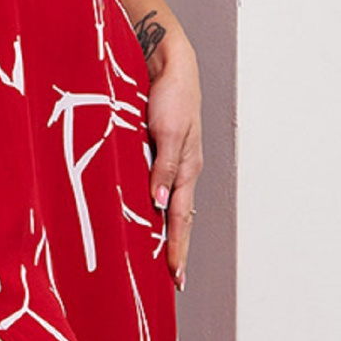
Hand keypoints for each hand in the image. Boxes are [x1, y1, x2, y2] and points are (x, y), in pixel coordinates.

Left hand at [136, 8, 202, 292]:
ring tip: (165, 259)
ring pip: (172, 204)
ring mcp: (175, 160)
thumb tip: (159, 205)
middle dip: (178, 249)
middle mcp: (184, 169)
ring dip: (168, 232)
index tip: (176, 278)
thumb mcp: (168, 131)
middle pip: (181, 218)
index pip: (181, 219)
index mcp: (187, 168)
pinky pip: (162, 186)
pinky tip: (152, 217)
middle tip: (175, 280)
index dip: (178, 250)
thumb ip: (163, 168)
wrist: (169, 61)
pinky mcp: (163, 150)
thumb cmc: (170, 93)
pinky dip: (159, 208)